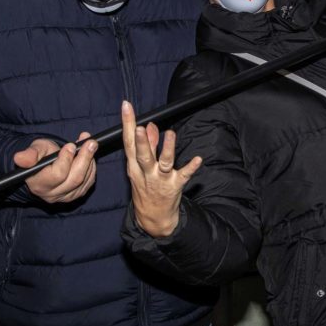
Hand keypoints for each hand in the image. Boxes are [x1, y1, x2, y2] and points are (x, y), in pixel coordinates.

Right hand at [14, 135, 97, 203]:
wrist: (45, 165)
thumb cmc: (39, 156)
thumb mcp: (33, 150)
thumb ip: (29, 155)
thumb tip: (19, 158)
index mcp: (38, 184)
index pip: (57, 175)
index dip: (66, 159)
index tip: (70, 145)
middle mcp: (52, 194)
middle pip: (74, 179)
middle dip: (85, 158)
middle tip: (90, 142)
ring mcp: (65, 197)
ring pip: (84, 180)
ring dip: (90, 161)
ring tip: (90, 144)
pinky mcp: (76, 195)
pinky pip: (89, 182)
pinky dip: (92, 167)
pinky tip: (89, 155)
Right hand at [122, 101, 201, 237]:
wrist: (153, 219)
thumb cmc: (146, 189)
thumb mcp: (139, 169)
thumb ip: (147, 146)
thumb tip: (150, 125)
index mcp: (134, 166)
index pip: (128, 142)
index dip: (127, 124)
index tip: (127, 106)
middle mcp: (146, 172)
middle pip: (142, 155)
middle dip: (141, 141)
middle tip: (139, 126)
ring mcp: (161, 180)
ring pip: (163, 163)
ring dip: (167, 149)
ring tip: (170, 134)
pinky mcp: (175, 186)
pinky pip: (184, 175)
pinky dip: (191, 167)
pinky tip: (198, 159)